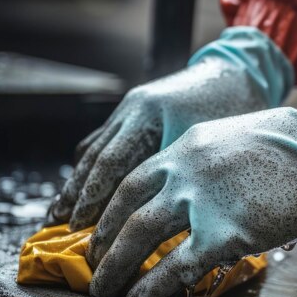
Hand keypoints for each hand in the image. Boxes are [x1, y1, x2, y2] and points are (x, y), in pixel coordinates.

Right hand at [49, 27, 292, 230]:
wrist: (237, 70)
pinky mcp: (137, 109)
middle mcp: (135, 108)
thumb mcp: (215, 143)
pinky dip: (93, 164)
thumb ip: (188, 175)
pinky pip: (106, 138)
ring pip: (96, 147)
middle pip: (97, 156)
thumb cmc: (235, 108)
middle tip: (59, 225)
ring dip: (79, 180)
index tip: (79, 226)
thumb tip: (175, 222)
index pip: (114, 162)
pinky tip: (86, 185)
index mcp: (152, 114)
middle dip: (78, 193)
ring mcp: (133, 106)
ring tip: (62, 211)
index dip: (94, 197)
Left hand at [87, 80, 296, 296]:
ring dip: (115, 267)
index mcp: (188, 146)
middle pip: (125, 209)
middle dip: (103, 242)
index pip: (132, 179)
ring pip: (139, 236)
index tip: (102, 231)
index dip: (110, 209)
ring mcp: (203, 200)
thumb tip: (199, 201)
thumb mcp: (238, 143)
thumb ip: (210, 167)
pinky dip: (152, 287)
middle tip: (92, 265)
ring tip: (104, 290)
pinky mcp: (227, 232)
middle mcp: (184, 169)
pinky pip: (177, 265)